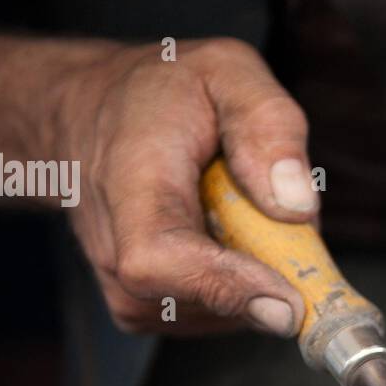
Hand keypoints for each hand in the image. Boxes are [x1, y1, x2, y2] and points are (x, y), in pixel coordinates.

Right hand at [56, 37, 316, 335]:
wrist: (88, 114)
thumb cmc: (159, 93)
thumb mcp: (226, 70)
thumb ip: (268, 126)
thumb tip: (298, 205)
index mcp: (130, 184)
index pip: (161, 259)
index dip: (226, 285)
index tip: (288, 301)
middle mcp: (114, 251)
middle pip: (210, 300)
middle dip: (272, 267)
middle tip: (274, 203)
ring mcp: (124, 289)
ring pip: (226, 313)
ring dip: (259, 270)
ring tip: (237, 207)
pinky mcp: (143, 309)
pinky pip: (219, 315)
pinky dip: (242, 282)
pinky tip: (222, 234)